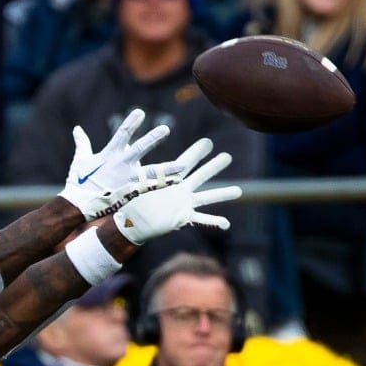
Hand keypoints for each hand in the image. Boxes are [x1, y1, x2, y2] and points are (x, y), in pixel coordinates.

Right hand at [57, 109, 201, 220]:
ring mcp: (127, 178)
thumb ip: (82, 143)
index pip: (122, 133)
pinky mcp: (130, 191)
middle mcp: (121, 164)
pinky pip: (151, 188)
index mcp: (109, 154)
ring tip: (183, 165)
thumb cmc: (77, 182)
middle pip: (140, 148)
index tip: (140, 112)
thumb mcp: (80, 160)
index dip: (131, 122)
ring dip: (168, 168)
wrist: (78, 203)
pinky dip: (164, 185)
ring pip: (152, 171)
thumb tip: (77, 129)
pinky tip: (177, 183)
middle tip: (165, 129)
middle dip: (153, 138)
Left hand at [113, 151, 242, 244]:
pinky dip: (214, 222)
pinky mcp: (183, 218)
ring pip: (207, 197)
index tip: (208, 142)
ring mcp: (183, 204)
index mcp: (169, 179)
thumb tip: (125, 152)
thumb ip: (137, 172)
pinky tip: (227, 224)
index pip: (185, 162)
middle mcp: (180, 190)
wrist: (130, 222)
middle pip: (200, 176)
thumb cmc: (130, 201)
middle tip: (228, 156)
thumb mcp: (134, 183)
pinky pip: (201, 220)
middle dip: (214, 167)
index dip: (196, 153)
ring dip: (223, 194)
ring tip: (239, 191)